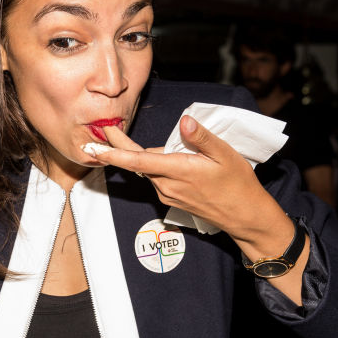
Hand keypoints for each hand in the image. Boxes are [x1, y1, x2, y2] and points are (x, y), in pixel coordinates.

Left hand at [91, 115, 286, 244]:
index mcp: (178, 171)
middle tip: (107, 129)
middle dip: (121, 146)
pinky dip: (157, 164)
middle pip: (138, 162)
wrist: (244, 216)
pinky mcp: (171, 199)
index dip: (113, 153)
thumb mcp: (226, 154)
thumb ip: (202, 138)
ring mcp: (168, 194)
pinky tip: (172, 158)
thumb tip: (184, 121)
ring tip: (152, 142)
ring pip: (150, 168)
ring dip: (146, 155)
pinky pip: (158, 176)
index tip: (93, 147)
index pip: (137, 161)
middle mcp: (167, 185)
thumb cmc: (238, 184)